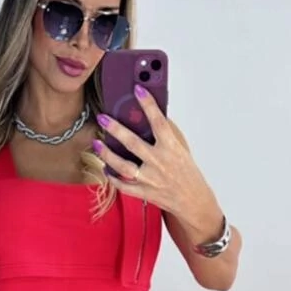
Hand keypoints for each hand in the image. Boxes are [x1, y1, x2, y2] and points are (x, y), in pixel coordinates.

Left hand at [94, 88, 215, 221]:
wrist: (193, 201)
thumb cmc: (187, 173)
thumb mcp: (181, 149)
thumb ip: (167, 135)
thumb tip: (152, 116)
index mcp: (171, 148)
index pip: (159, 122)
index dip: (149, 104)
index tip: (138, 89)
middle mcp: (160, 163)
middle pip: (133, 143)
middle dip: (116, 129)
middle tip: (103, 118)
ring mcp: (151, 179)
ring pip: (124, 166)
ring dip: (108, 155)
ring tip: (97, 144)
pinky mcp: (145, 193)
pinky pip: (124, 186)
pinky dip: (113, 178)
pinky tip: (106, 169)